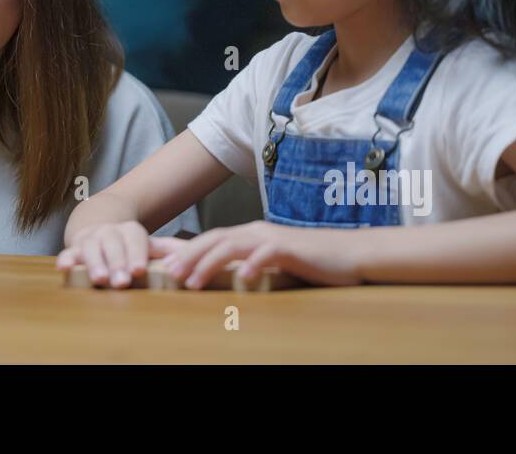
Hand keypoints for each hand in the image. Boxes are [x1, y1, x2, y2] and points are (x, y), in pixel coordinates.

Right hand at [57, 221, 170, 287]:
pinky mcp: (73, 249)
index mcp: (130, 231)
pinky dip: (66, 259)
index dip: (136, 253)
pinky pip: (68, 253)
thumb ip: (169, 250)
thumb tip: (195, 253)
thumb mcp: (149, 246)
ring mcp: (90, 239)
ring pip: (91, 248)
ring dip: (95, 263)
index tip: (139, 270)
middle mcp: (109, 232)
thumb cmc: (129, 247)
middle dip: (117, 262)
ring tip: (100, 279)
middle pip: (112, 243)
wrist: (100, 231)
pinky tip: (65, 268)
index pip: (134, 238)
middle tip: (122, 281)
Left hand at [151, 220, 365, 288]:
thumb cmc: (309, 261)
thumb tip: (226, 278)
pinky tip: (241, 278)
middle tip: (169, 273)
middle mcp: (257, 232)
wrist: (347, 253)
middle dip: (189, 256)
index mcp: (250, 235)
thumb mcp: (272, 263)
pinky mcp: (291, 248)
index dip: (188, 251)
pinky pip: (268, 254)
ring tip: (192, 281)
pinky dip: (253, 264)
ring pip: (233, 246)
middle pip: (215, 239)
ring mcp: (273, 238)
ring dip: (210, 262)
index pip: (212, 240)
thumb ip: (249, 265)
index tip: (167, 267)